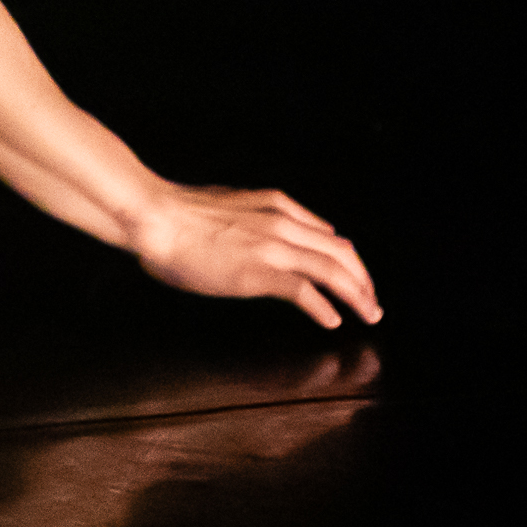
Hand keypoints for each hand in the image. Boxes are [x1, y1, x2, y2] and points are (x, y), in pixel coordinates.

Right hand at [128, 183, 381, 327]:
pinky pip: (304, 292)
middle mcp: (283, 223)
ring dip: (356, 295)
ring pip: (333, 271)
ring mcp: (273, 247)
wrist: (155, 217)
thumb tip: (266, 233)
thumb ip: (256, 218)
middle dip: (364, 280)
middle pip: (342, 253)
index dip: (348, 261)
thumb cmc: (179, 216)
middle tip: (372, 303)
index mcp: (277, 207)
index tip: (355, 278)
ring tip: (367, 313)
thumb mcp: (230, 206)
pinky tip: (331, 320)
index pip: (329, 236)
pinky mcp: (259, 272)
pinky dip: (323, 307)